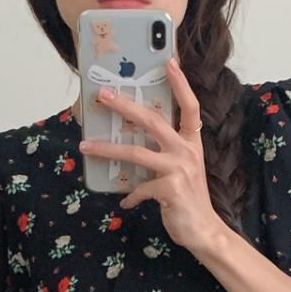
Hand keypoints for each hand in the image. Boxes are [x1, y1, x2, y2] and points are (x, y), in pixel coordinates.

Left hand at [91, 65, 218, 258]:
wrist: (203, 231)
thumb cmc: (188, 199)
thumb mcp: (181, 169)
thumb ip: (164, 153)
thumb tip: (133, 143)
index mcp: (191, 142)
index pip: (190, 105)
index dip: (181, 83)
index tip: (169, 60)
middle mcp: (186, 151)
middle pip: (152, 120)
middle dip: (124, 106)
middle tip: (103, 95)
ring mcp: (179, 169)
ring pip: (136, 152)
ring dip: (108, 150)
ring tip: (86, 147)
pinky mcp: (169, 189)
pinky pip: (140, 188)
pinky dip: (131, 196)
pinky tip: (126, 202)